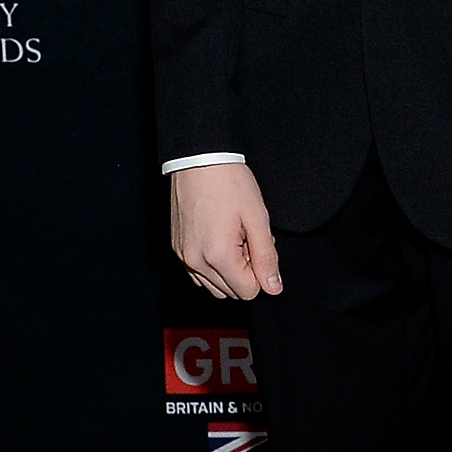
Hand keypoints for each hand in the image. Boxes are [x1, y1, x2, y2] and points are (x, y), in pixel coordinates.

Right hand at [172, 163, 281, 299]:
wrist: (199, 159)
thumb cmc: (230, 184)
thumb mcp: (258, 219)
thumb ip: (267, 258)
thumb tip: (274, 288)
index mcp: (217, 255)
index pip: (248, 292)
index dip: (260, 272)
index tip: (257, 244)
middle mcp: (195, 261)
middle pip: (231, 292)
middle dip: (245, 271)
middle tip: (246, 238)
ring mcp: (183, 256)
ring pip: (214, 286)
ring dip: (229, 270)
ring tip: (233, 237)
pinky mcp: (177, 249)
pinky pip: (198, 273)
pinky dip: (213, 265)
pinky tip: (219, 238)